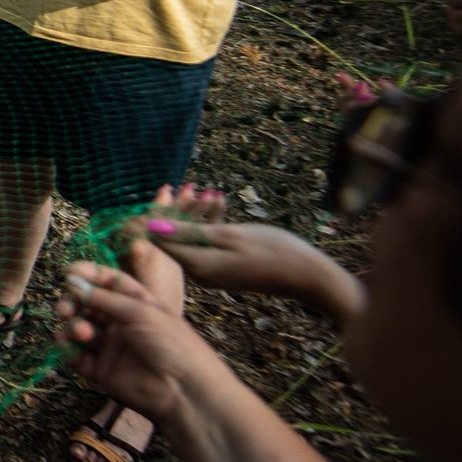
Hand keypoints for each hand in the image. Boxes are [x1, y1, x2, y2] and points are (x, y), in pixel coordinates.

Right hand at [53, 260, 237, 424]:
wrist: (183, 391)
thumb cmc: (171, 343)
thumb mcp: (140, 311)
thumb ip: (103, 298)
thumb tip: (72, 282)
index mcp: (136, 303)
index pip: (108, 282)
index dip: (89, 275)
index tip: (70, 273)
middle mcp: (122, 323)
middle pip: (88, 305)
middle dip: (74, 302)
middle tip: (66, 308)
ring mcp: (111, 347)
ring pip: (80, 329)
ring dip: (73, 325)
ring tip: (80, 331)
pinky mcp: (101, 370)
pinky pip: (77, 356)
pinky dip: (68, 348)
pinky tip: (67, 344)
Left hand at [128, 184, 366, 327]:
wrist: (310, 276)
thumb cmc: (274, 252)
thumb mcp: (229, 236)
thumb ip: (189, 231)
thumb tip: (151, 226)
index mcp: (197, 266)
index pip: (161, 238)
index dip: (157, 214)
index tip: (161, 191)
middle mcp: (200, 273)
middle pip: (176, 237)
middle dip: (178, 210)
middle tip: (181, 185)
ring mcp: (214, 272)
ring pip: (195, 237)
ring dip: (198, 213)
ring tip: (206, 191)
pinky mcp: (226, 268)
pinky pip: (210, 243)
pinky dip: (213, 224)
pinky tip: (220, 201)